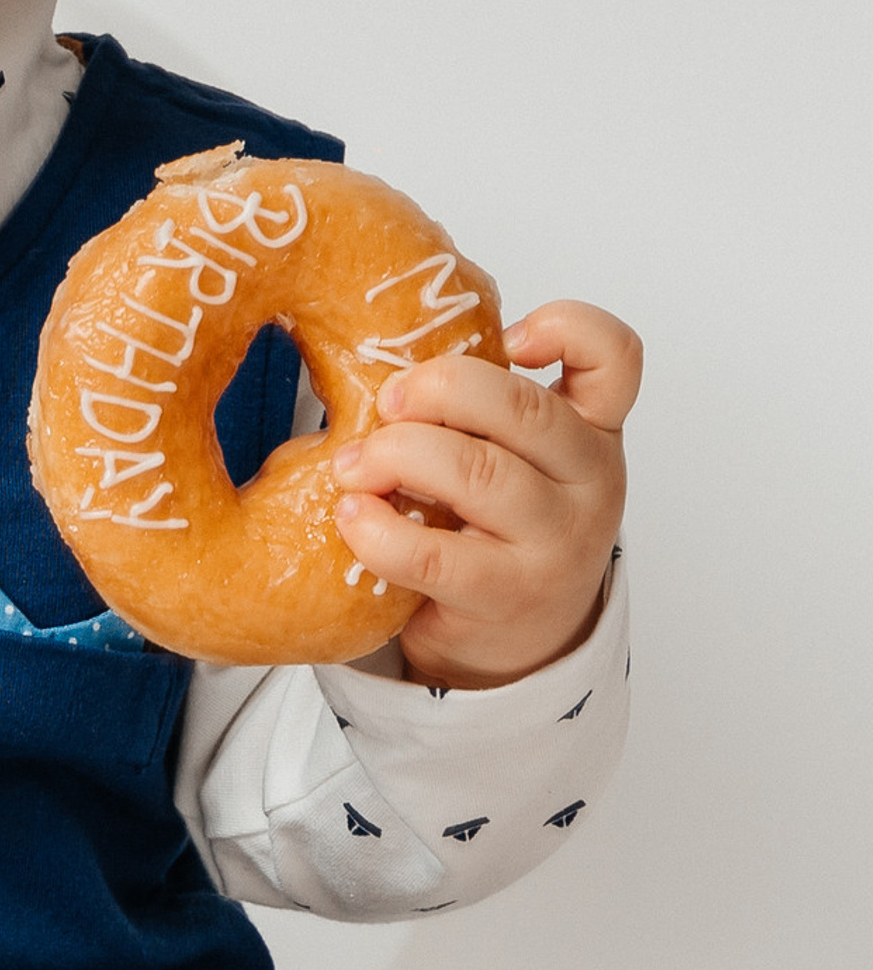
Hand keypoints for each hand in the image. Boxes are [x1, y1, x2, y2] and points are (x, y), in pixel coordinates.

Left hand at [329, 301, 638, 690]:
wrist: (518, 639)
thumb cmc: (500, 525)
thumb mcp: (517, 456)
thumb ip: (483, 408)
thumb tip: (381, 361)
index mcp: (592, 429)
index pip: (616, 359)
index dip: (567, 329)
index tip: (508, 337)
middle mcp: (589, 481)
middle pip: (525, 409)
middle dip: (438, 389)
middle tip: (386, 401)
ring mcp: (557, 543)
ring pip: (478, 473)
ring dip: (396, 456)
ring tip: (352, 466)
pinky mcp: (508, 595)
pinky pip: (434, 555)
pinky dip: (379, 529)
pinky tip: (353, 514)